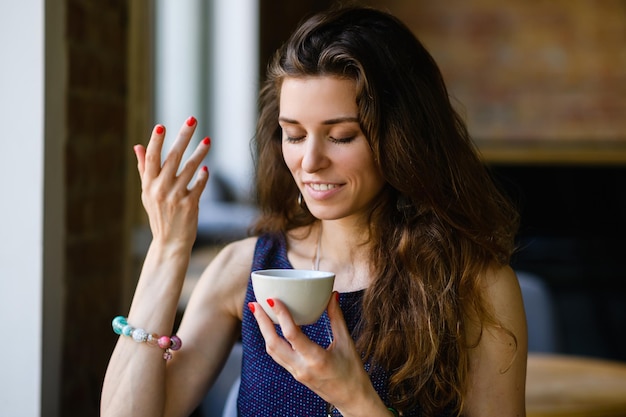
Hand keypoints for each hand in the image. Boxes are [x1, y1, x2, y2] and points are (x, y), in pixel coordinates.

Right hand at [133, 117, 210, 249]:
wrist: (169, 243)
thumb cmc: (159, 215)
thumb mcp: (147, 193)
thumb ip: (144, 169)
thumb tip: (138, 146)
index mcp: (149, 184)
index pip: (152, 158)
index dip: (156, 141)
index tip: (161, 126)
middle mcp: (160, 189)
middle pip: (173, 157)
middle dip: (183, 136)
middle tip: (192, 119)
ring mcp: (175, 197)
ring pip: (190, 168)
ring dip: (200, 152)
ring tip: (208, 140)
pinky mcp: (190, 205)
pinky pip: (199, 185)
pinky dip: (203, 176)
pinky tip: (206, 169)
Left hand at [249, 292, 379, 413]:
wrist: (352, 399)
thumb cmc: (352, 372)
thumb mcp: (347, 343)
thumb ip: (337, 318)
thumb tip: (332, 295)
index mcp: (316, 358)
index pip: (292, 334)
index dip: (281, 315)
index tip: (273, 299)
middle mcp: (302, 367)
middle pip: (273, 344)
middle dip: (262, 323)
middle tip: (255, 304)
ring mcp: (296, 372)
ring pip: (272, 351)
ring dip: (264, 331)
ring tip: (259, 313)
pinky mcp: (295, 374)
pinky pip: (278, 356)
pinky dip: (271, 340)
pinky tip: (271, 329)